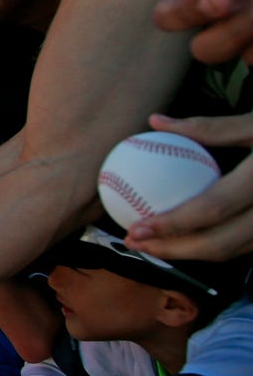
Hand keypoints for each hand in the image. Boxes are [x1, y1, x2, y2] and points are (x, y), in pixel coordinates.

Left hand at [123, 111, 252, 259]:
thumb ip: (209, 127)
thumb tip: (154, 121)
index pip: (210, 209)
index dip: (170, 224)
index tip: (134, 229)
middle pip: (220, 243)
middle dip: (173, 251)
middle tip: (135, 243)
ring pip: (235, 251)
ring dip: (192, 254)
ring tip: (154, 245)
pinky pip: (248, 246)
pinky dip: (216, 246)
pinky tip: (188, 239)